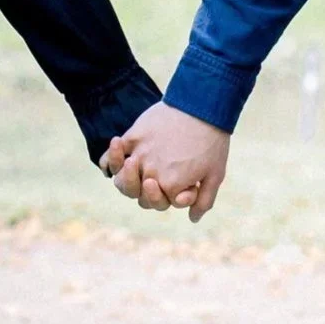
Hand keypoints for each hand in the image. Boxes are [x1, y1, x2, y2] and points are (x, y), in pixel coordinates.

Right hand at [99, 101, 229, 222]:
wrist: (203, 105)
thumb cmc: (212, 141)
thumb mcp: (215, 174)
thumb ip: (203, 200)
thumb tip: (193, 218)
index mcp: (170, 187)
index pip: (157, 203)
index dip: (171, 196)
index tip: (186, 185)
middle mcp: (151, 173)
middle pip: (135, 193)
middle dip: (145, 189)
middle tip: (152, 177)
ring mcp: (140, 155)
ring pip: (120, 177)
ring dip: (124, 176)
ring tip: (132, 164)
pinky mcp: (134, 136)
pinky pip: (112, 154)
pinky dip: (109, 159)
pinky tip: (116, 156)